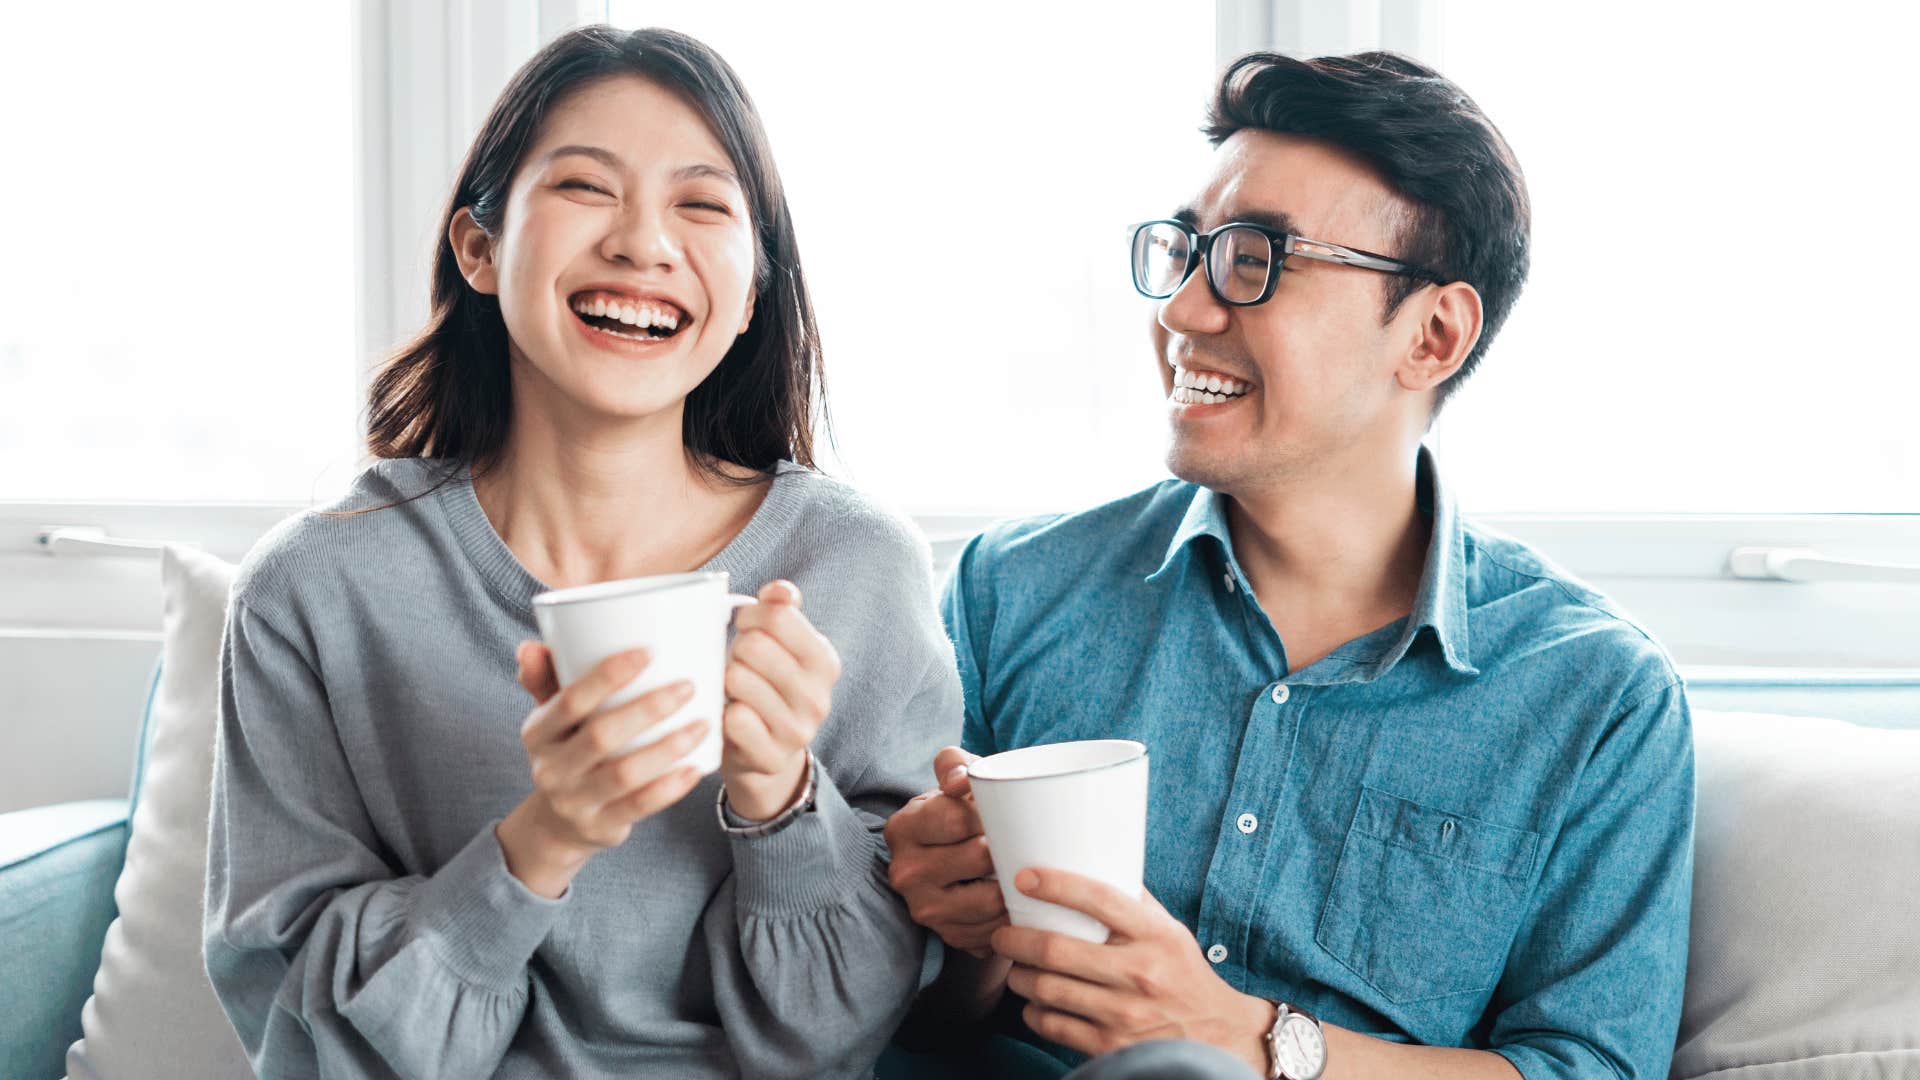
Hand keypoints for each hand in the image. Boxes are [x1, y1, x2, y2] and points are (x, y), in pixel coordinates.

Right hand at [497, 643, 709, 897]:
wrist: (556, 824)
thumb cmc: (567, 750)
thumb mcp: (552, 718)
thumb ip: (546, 679)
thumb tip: (531, 646)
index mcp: (537, 733)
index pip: (570, 700)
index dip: (608, 676)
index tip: (649, 651)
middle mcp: (549, 769)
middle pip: (601, 735)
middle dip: (648, 708)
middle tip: (687, 686)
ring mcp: (574, 802)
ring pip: (625, 774)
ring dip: (668, 747)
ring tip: (703, 724)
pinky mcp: (601, 827)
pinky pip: (640, 807)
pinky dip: (670, 787)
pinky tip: (697, 767)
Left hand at [721, 580, 841, 820]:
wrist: (765, 752)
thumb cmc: (765, 683)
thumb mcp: (782, 644)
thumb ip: (781, 609)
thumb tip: (778, 591)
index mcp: (825, 661)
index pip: (779, 616)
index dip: (750, 616)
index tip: (743, 628)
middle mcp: (818, 697)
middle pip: (754, 646)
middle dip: (734, 648)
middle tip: (736, 663)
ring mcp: (798, 731)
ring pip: (738, 679)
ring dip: (724, 680)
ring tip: (732, 690)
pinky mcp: (771, 758)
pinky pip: (735, 720)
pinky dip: (722, 713)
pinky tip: (727, 715)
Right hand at [882, 746, 1008, 957]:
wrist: (951, 853)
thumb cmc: (958, 810)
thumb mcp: (953, 779)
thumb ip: (954, 764)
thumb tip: (962, 782)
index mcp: (902, 829)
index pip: (957, 818)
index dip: (990, 813)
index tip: (1002, 810)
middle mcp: (905, 872)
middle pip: (978, 857)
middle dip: (1005, 845)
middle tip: (1020, 837)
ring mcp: (925, 909)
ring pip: (991, 899)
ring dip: (1015, 883)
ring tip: (1023, 866)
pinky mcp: (949, 936)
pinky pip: (995, 930)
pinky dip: (1012, 914)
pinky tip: (1017, 896)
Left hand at [991, 868, 1273, 1069]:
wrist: (1216, 1036)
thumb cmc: (1183, 974)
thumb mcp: (1169, 931)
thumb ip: (1133, 902)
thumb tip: (1088, 861)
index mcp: (1155, 935)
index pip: (1099, 900)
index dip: (1056, 885)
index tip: (1024, 878)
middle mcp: (1140, 973)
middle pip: (1057, 950)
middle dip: (1014, 939)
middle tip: (1001, 933)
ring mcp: (1124, 1014)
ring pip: (1047, 989)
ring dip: (1019, 976)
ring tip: (1015, 967)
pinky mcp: (1110, 1047)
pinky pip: (1052, 1025)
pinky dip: (1033, 1012)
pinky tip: (1035, 1002)